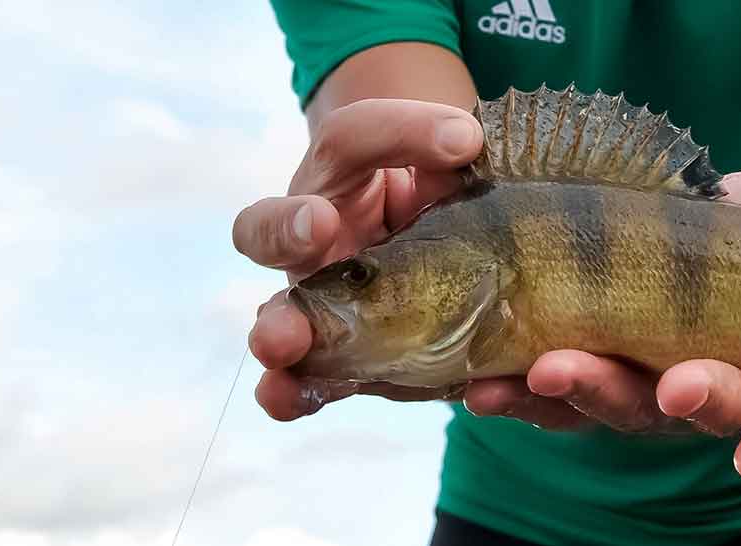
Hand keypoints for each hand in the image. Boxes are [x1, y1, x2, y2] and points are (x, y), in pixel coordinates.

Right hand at [232, 98, 484, 418]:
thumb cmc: (438, 195)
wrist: (452, 258)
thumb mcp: (450, 164)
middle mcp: (315, 239)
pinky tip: (286, 397)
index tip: (460, 142)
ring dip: (278, 326)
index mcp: (343, 174)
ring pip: (279, 313)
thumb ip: (455, 154)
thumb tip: (467, 143)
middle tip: (319, 227)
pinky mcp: (337, 362)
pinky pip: (302, 381)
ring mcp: (316, 305)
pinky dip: (289, 390)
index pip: (356, 142)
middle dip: (289, 229)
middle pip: (274, 229)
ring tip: (280, 341)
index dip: (400, 135)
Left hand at [462, 170, 740, 478]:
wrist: (725, 225)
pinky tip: (483, 379)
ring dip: (572, 393)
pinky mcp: (592, 362)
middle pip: (686, 413)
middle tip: (629, 378)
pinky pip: (554, 389)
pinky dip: (518, 385)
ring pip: (611, 404)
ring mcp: (647, 381)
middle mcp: (713, 390)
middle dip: (654, 398)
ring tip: (534, 371)